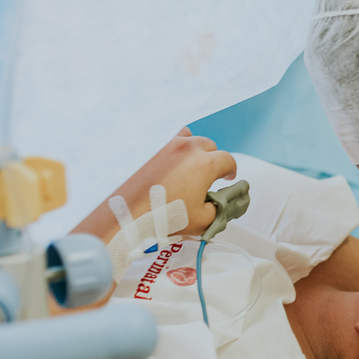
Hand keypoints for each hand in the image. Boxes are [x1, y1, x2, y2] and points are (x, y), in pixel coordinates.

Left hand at [118, 127, 237, 236]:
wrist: (126, 212)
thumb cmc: (162, 217)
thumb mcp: (202, 221)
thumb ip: (219, 210)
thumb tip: (221, 203)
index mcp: (205, 164)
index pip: (228, 160)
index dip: (231, 170)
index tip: (227, 178)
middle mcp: (187, 148)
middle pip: (209, 146)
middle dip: (213, 159)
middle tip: (207, 176)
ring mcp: (166, 144)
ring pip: (188, 137)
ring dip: (193, 148)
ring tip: (187, 164)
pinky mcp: (148, 147)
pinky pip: (165, 138)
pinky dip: (171, 146)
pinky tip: (167, 160)